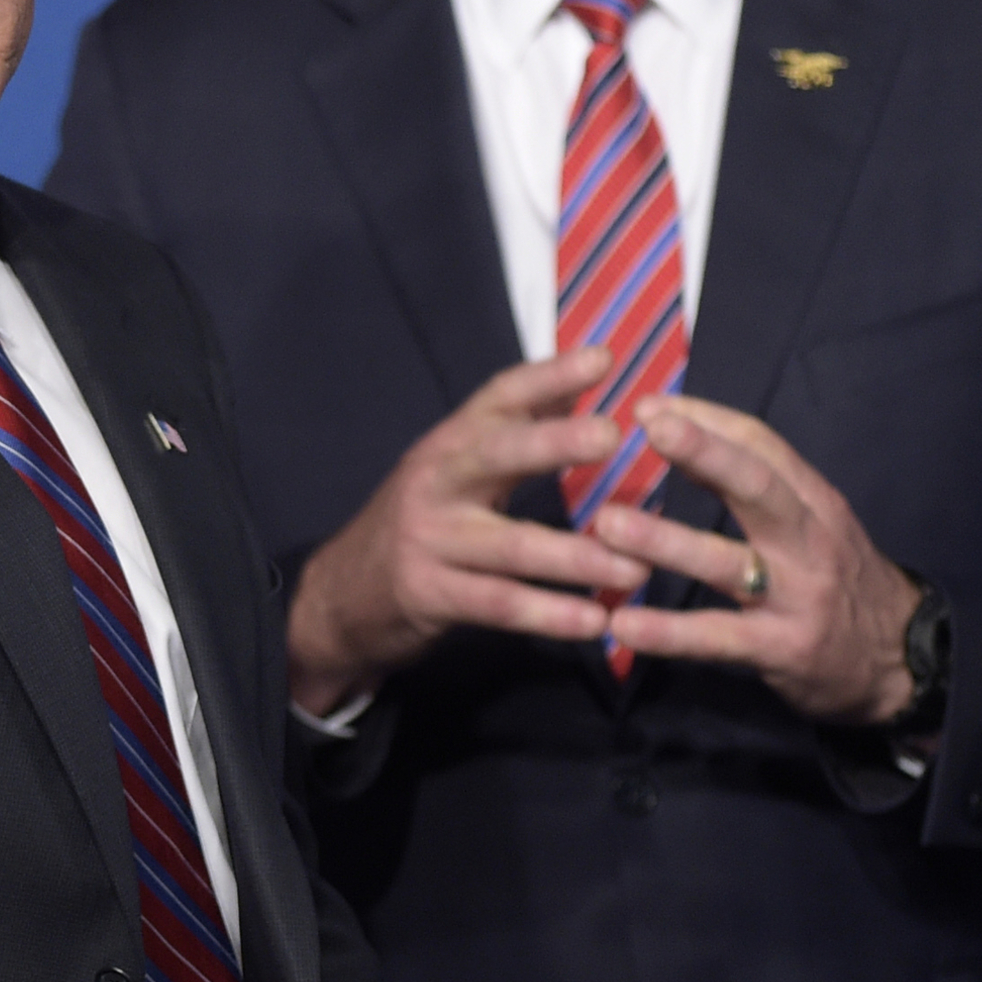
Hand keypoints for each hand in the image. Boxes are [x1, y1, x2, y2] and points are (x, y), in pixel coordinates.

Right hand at [286, 346, 655, 714]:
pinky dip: (549, 615)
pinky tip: (595, 622)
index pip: (499, 397)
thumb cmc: (422, 521)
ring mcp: (431, 539)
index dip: (548, 376)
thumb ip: (515, 428)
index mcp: (450, 444)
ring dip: (578, 558)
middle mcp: (436, 482)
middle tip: (610, 436)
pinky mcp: (429, 594)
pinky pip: (499, 605)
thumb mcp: (456, 467)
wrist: (343, 593)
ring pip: (512, 546)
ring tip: (638, 567)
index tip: (601, 359)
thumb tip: (576, 378)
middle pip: (497, 456)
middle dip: (554, 443)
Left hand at [591, 396, 922, 724]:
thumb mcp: (812, 524)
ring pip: (728, 562)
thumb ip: (753, 486)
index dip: (708, 421)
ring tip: (607, 524)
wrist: (900, 663)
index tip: (650, 406)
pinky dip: (669, 633)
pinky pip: (718, 638)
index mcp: (814, 502)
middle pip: (759, 487)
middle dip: (706, 453)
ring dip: (666, 542)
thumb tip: (677, 431)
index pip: (763, 446)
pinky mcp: (782, 650)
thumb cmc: (836, 579)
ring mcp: (797, 597)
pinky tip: (622, 625)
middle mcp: (810, 541)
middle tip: (652, 428)